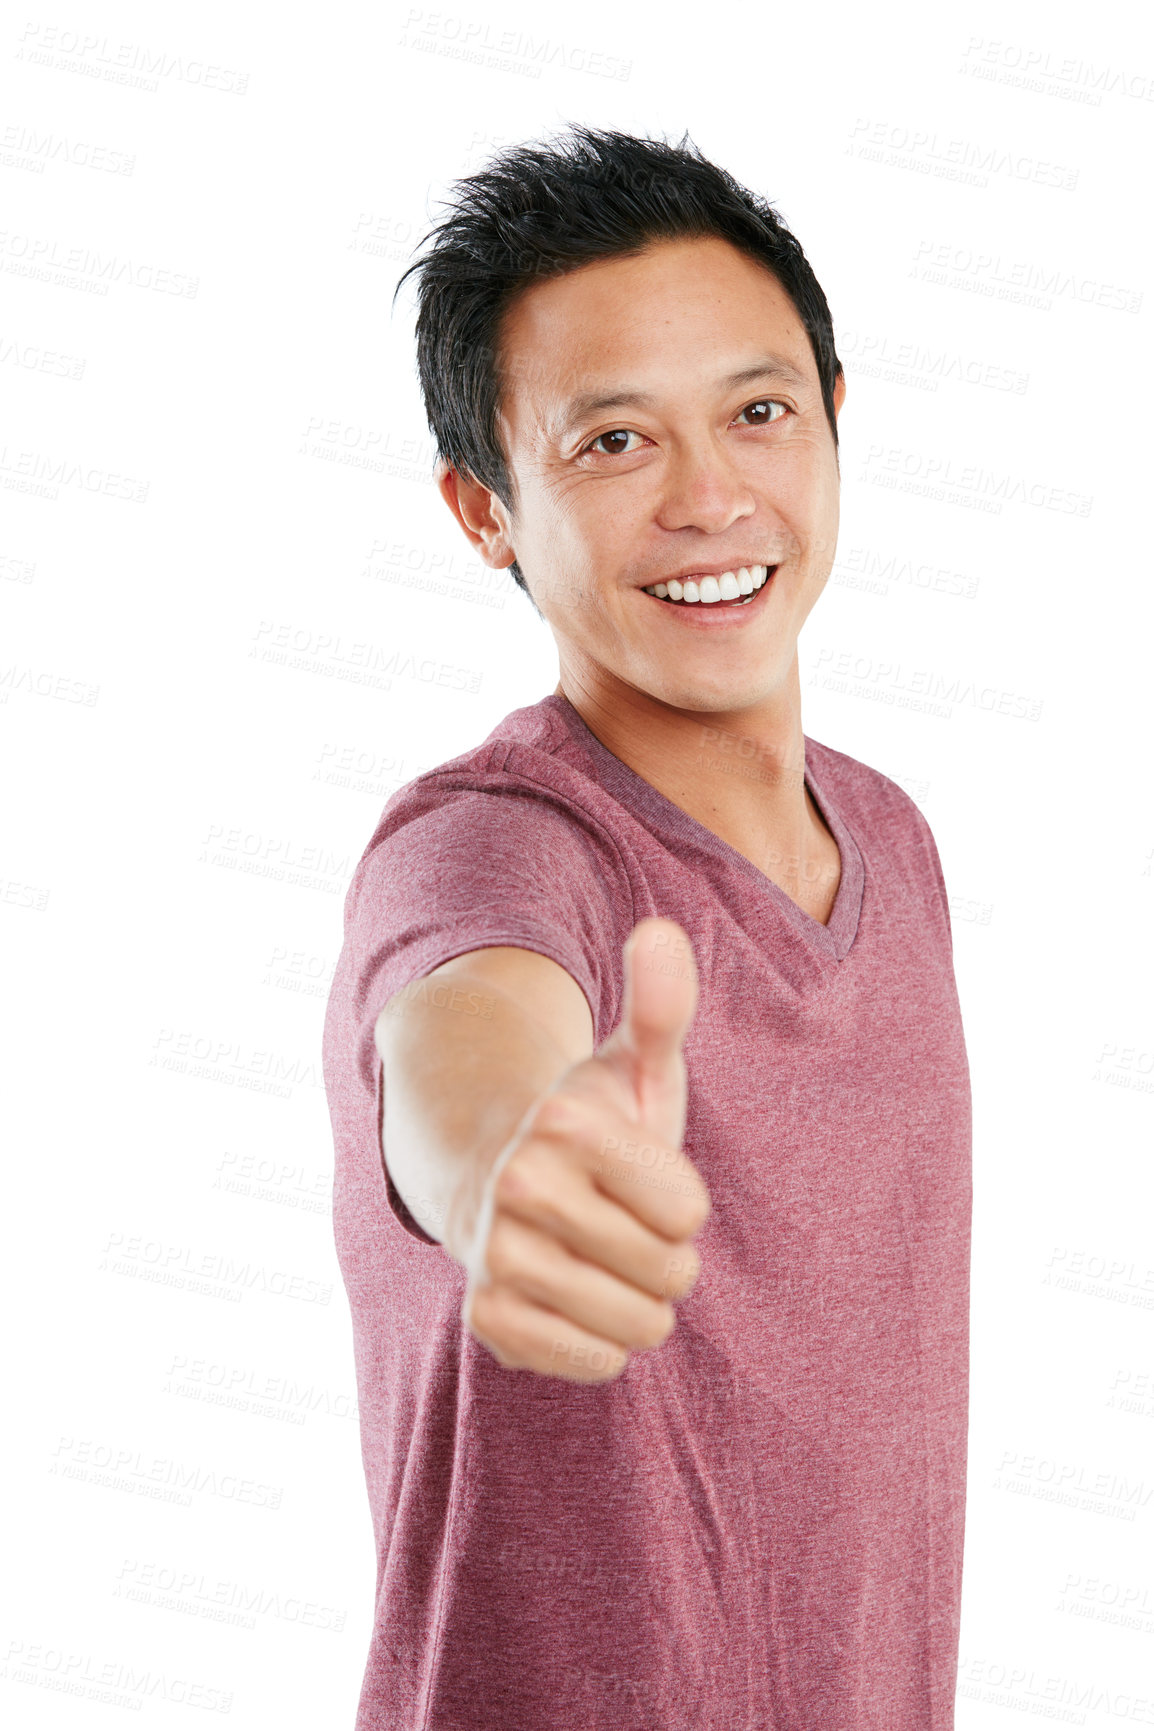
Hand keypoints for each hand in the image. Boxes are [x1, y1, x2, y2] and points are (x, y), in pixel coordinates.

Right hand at [455, 917, 709, 1382]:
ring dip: (638, 1302)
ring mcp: (495, 1257)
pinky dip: (599, 1343)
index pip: (689, 1212)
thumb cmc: (590, 1129)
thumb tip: (661, 930)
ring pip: (640, 1326)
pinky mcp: (486, 1322)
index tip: (637, 1176)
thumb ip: (660, 1006)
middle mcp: (518, 1186)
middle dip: (665, 1256)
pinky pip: (596, 1362)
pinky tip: (573, 1299)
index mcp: (562, 1121)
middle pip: (671, 1273)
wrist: (492, 1183)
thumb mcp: (632, 1065)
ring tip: (601, 1261)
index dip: (679, 1201)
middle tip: (620, 1223)